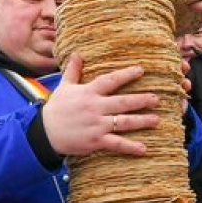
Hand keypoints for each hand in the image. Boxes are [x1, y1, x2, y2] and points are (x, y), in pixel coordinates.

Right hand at [42, 55, 159, 156]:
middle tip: (157, 99)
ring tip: (156, 120)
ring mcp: (96, 125)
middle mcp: (95, 108)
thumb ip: (73, 71)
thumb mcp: (64, 87)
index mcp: (88, 93)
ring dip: (141, 121)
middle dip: (141, 100)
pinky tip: (143, 149)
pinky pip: (116, 143)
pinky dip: (130, 147)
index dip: (126, 75)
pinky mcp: (96, 141)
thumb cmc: (55, 109)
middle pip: (122, 102)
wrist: (44, 132)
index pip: (110, 81)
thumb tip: (77, 54)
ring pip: (123, 122)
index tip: (141, 70)